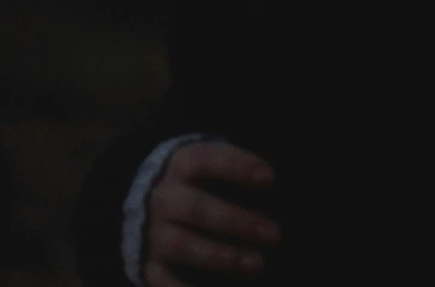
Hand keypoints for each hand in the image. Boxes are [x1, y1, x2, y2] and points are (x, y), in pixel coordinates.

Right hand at [143, 139, 279, 285]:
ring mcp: (155, 233)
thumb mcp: (212, 168)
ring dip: (222, 256)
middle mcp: (164, 198)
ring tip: (257, 264)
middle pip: (196, 208)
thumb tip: (283, 192)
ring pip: (182, 244)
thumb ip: (239, 175)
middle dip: (236, 221)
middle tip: (274, 234)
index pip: (205, 160)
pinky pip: (164, 280)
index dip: (237, 167)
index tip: (270, 179)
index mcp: (180, 165)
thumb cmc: (199, 184)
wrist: (151, 205)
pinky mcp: (151, 264)